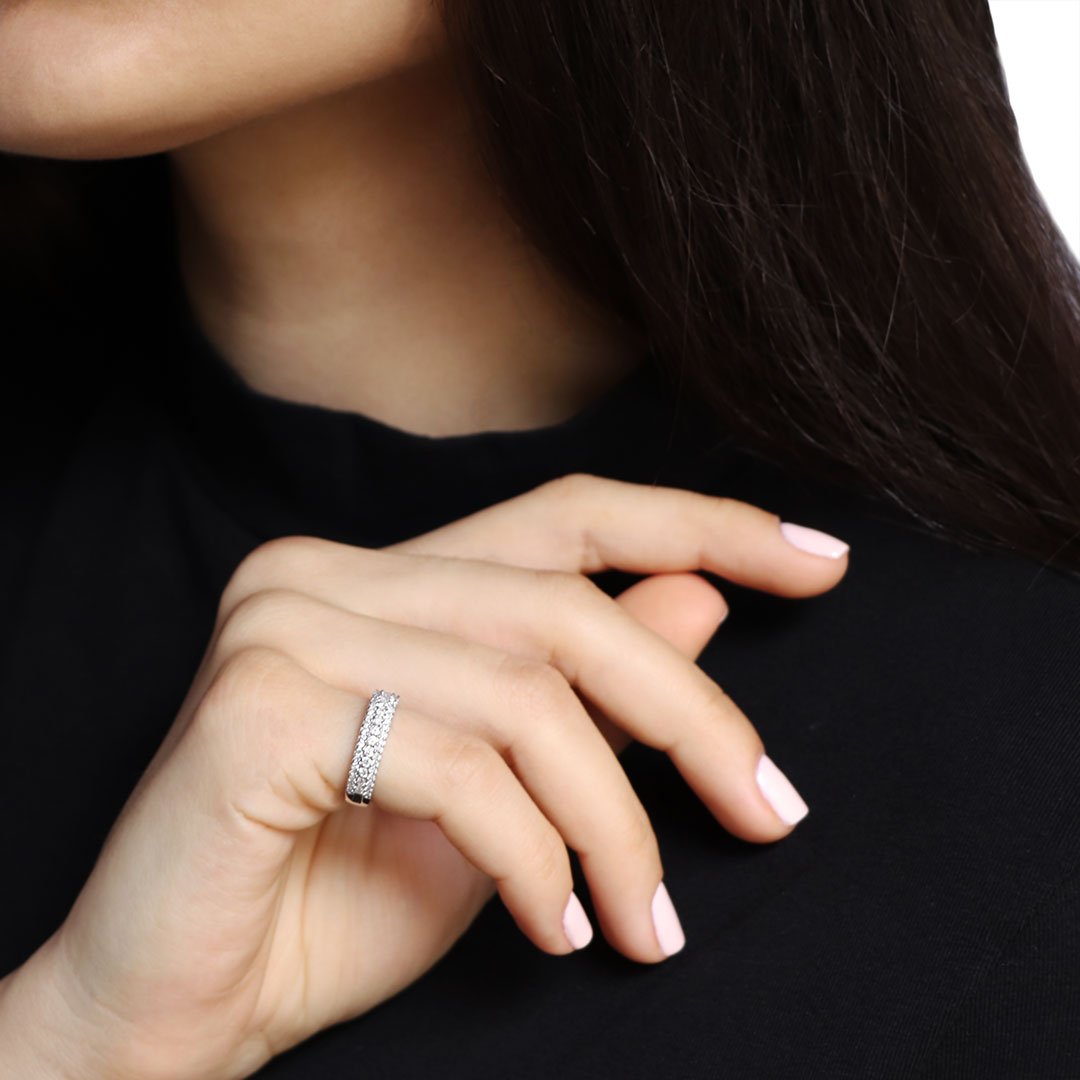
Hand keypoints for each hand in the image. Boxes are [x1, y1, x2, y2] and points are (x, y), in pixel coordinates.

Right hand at [14, 474, 847, 1079]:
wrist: (181, 1009)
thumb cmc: (336, 906)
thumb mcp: (504, 799)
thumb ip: (586, 695)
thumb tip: (701, 603)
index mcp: (381, 579)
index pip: (566, 515)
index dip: (703, 527)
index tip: (821, 561)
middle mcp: (325, 573)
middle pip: (563, 606)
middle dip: (690, 715)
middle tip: (770, 812)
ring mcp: (286, 624)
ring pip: (525, 690)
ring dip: (612, 818)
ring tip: (640, 923)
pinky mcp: (259, 703)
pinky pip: (456, 762)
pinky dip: (532, 853)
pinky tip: (555, 926)